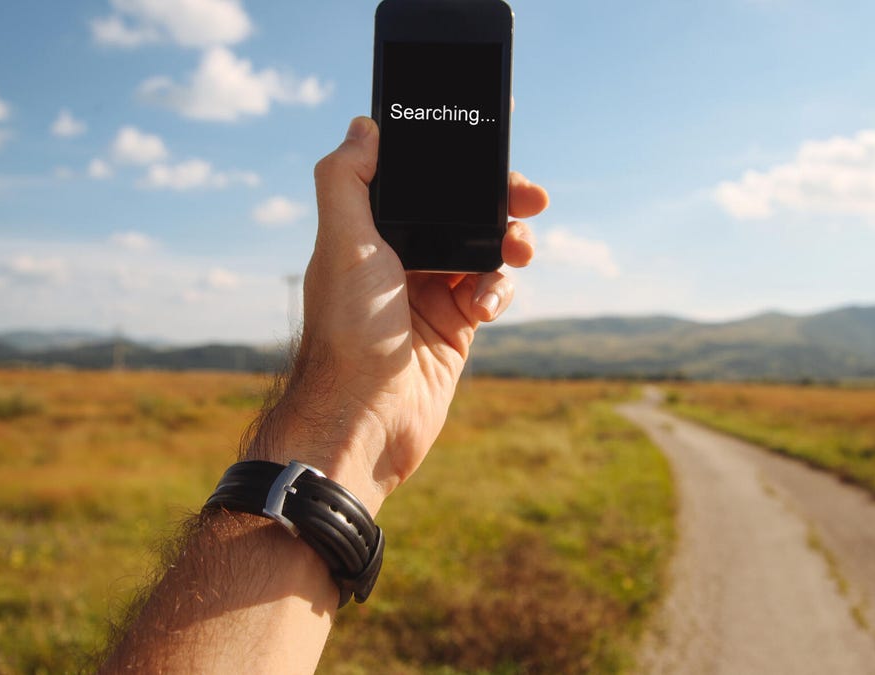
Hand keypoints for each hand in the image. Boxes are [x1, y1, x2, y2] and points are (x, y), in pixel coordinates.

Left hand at [247, 116, 548, 511]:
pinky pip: (491, 291)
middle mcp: (400, 257)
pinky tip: (486, 307)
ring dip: (508, 244)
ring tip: (519, 253)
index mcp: (370, 232)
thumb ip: (347, 181)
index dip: (456, 164)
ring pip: (485, 249)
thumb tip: (362, 126)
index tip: (491, 146)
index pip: (420, 181)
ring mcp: (430, 292)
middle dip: (499, 200)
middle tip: (532, 198)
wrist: (366, 418)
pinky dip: (498, 291)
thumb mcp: (341, 245)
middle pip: (461, 211)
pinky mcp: (455, 327)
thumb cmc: (347, 333)